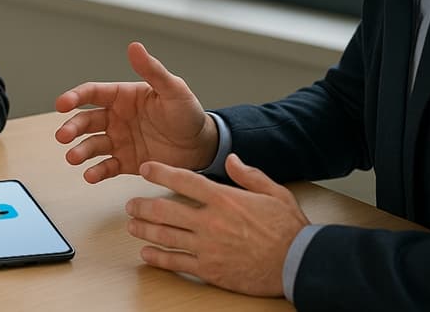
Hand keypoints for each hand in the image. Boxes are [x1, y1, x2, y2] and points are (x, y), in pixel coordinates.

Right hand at [55, 42, 215, 182]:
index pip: (92, 93)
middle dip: (72, 128)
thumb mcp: (172, 89)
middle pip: (86, 121)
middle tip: (63, 136)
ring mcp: (119, 141)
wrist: (202, 146)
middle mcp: (116, 118)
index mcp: (123, 97)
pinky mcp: (126, 162)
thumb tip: (134, 47)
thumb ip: (152, 70)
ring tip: (73, 158)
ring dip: (80, 151)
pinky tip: (90, 176)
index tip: (62, 104)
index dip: (75, 97)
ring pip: (91, 145)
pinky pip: (106, 167)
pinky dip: (96, 172)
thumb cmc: (187, 113)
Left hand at [125, 155, 308, 296]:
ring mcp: (208, 247)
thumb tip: (231, 158)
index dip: (161, 172)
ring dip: (144, 230)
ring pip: (165, 237)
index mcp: (224, 199)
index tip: (145, 168)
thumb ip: (248, 174)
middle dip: (143, 206)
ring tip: (132, 226)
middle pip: (165, 210)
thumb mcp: (273, 192)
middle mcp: (210, 222)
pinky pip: (177, 263)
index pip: (184, 181)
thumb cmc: (288, 229)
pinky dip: (158, 258)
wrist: (298, 263)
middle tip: (131, 205)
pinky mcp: (210, 270)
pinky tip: (146, 254)